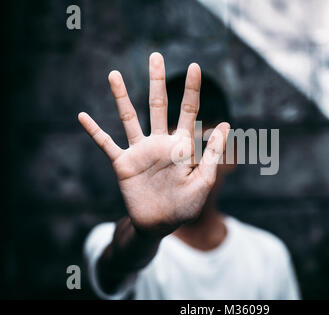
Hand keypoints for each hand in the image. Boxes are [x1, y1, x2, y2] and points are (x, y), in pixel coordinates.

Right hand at [78, 53, 229, 232]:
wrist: (159, 225)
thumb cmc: (185, 205)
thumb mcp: (203, 181)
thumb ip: (211, 154)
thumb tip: (225, 124)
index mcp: (181, 145)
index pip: (188, 111)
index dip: (192, 89)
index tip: (195, 67)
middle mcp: (160, 142)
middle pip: (158, 105)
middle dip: (157, 81)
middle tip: (156, 56)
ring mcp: (140, 151)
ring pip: (130, 118)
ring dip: (121, 96)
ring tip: (114, 74)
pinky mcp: (123, 164)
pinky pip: (106, 144)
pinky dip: (94, 131)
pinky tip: (82, 116)